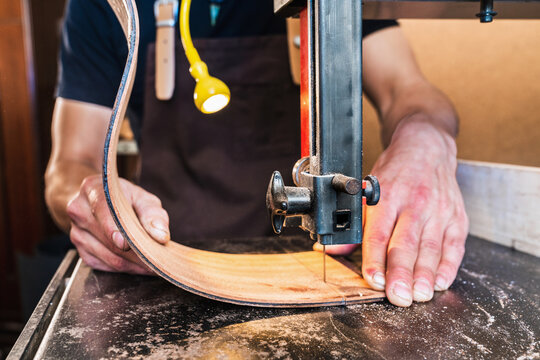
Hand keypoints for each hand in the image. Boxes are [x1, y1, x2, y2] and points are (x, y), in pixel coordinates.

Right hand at [66, 175, 170, 274]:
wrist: (103, 202)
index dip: (113, 229)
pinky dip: (124, 268)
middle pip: (107, 239)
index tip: (126, 243)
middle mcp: (79, 211)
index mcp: (92, 189)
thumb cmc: (125, 198)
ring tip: (152, 263)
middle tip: (157, 259)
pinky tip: (138, 264)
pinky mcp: (81, 251)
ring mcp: (77, 233)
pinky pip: (104, 266)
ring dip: (133, 264)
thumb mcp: (143, 198)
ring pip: (108, 256)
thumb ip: (153, 214)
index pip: (101, 209)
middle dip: (135, 252)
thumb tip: (161, 235)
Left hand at [316, 119, 467, 306]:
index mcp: (387, 197)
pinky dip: (448, 266)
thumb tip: (332, 250)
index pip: (379, 233)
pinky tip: (441, 282)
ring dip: (425, 276)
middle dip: (401, 274)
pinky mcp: (456, 217)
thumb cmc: (395, 173)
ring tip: (419, 296)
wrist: (426, 148)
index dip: (375, 259)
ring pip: (431, 248)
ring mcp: (438, 211)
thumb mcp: (367, 192)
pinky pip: (454, 246)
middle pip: (406, 244)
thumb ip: (355, 226)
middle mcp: (414, 204)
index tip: (374, 280)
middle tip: (398, 297)